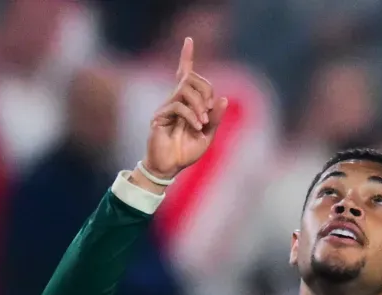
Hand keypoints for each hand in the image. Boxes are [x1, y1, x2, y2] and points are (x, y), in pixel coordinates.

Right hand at [142, 37, 227, 182]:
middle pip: (190, 78)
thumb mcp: (208, 135)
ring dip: (199, 104)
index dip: (186, 56)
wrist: (170, 168)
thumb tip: (222, 98)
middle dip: (205, 90)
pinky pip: (178, 106)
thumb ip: (215, 118)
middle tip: (210, 110)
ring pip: (184, 89)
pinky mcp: (159, 117)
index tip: (189, 40)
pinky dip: (191, 115)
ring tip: (203, 122)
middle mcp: (175, 100)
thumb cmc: (187, 151)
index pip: (184, 74)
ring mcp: (166, 107)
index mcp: (187, 103)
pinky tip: (197, 127)